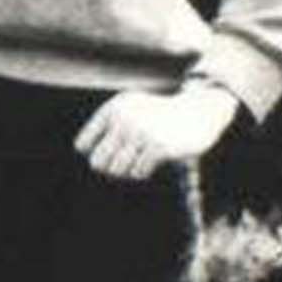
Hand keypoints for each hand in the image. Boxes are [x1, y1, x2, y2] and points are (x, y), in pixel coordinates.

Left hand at [74, 84, 236, 180]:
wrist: (199, 110)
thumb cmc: (159, 115)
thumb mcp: (129, 110)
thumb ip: (107, 129)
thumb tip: (95, 164)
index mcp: (112, 109)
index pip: (82, 145)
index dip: (94, 153)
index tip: (111, 151)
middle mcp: (124, 119)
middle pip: (97, 162)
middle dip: (109, 168)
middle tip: (124, 163)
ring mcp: (141, 133)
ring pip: (116, 170)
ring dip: (127, 171)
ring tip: (138, 161)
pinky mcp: (159, 147)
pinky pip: (138, 172)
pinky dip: (143, 171)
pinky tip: (152, 161)